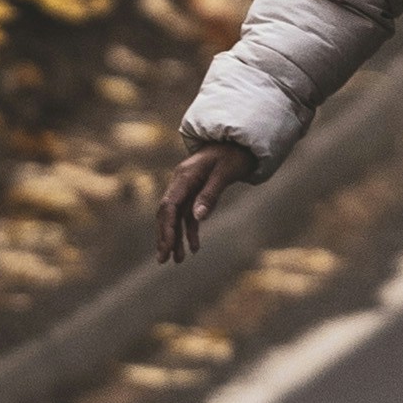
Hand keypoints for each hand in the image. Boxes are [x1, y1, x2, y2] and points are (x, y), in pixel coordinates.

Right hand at [157, 139, 252, 264]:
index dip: (166, 227)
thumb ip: (211, 194)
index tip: (167, 247)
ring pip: (176, 217)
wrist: (239, 142)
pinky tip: (194, 248)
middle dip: (165, 236)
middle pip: (167, 213)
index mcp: (184, 176)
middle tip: (163, 260)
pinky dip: (190, 231)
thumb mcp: (225, 173)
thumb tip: (198, 217)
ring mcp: (187, 188)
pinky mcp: (195, 193)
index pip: (169, 205)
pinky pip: (188, 215)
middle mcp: (181, 182)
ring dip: (176, 238)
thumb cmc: (233, 155)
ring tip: (178, 260)